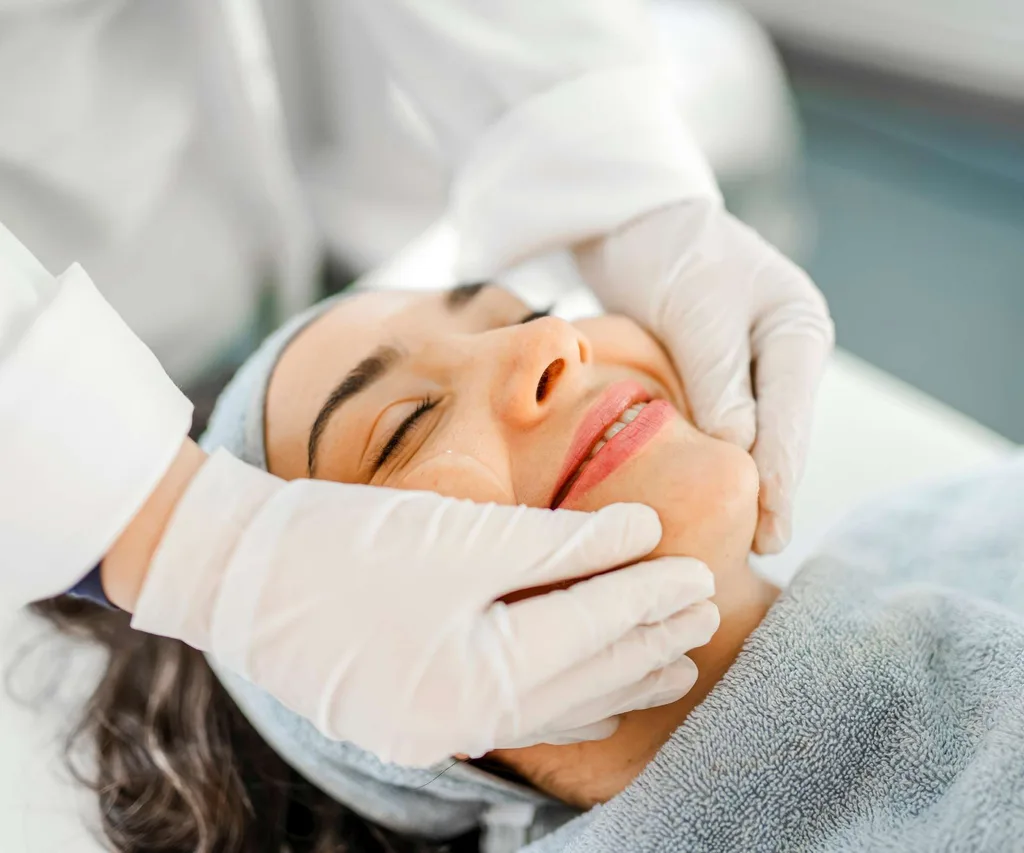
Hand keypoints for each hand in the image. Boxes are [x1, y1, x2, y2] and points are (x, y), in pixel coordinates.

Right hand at [131, 450, 718, 765]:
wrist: (233, 570)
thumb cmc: (344, 541)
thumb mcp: (459, 533)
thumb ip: (559, 542)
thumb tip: (642, 531)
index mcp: (476, 677)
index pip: (592, 632)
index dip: (650, 597)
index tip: (701, 572)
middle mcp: (462, 720)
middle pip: (584, 678)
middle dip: (648, 641)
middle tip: (707, 613)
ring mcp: (435, 727)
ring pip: (556, 705)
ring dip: (618, 678)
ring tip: (676, 665)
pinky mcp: (415, 715)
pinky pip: (516, 715)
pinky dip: (566, 700)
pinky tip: (598, 700)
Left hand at [577, 199, 833, 553]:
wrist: (635, 222)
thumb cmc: (671, 253)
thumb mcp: (697, 310)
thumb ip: (719, 377)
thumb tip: (740, 446)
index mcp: (797, 330)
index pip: (792, 418)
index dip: (781, 478)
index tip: (771, 531)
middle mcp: (784, 354)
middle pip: (778, 434)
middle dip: (766, 491)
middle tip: (755, 550)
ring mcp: (753, 367)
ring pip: (749, 436)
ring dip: (738, 479)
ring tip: (731, 538)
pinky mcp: (717, 375)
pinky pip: (718, 425)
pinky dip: (709, 457)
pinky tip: (700, 492)